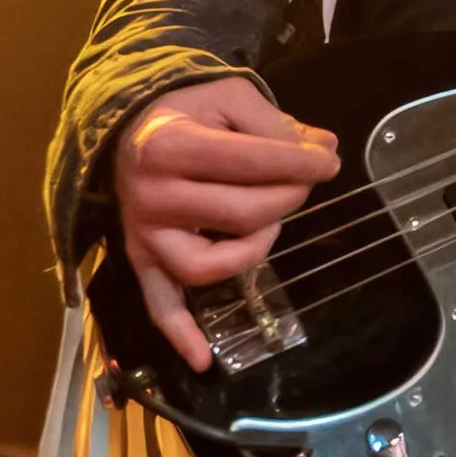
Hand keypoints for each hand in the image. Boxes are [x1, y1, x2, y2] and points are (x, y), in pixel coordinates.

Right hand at [113, 76, 340, 370]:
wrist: (127, 126)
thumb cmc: (187, 109)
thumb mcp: (230, 96)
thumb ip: (276, 123)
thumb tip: (324, 150)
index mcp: (171, 147)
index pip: (253, 162)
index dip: (302, 163)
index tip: (328, 161)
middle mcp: (152, 196)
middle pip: (242, 213)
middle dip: (289, 196)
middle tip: (307, 182)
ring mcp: (144, 235)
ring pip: (209, 265)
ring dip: (254, 249)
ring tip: (271, 225)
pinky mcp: (141, 259)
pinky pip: (158, 304)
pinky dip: (179, 334)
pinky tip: (204, 360)